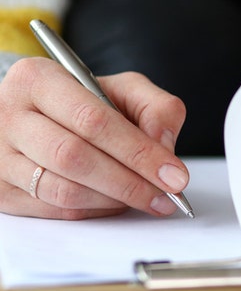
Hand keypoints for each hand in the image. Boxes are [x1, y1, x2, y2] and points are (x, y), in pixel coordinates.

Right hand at [0, 58, 188, 218]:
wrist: (38, 116)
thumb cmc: (86, 102)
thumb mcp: (124, 89)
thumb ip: (156, 107)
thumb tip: (163, 147)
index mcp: (38, 80)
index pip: (93, 120)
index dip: (139, 152)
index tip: (173, 175)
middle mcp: (10, 116)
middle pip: (75, 158)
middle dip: (129, 182)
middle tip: (166, 196)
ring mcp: (0, 155)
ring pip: (63, 190)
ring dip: (113, 200)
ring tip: (146, 199)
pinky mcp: (0, 189)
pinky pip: (54, 210)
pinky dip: (94, 210)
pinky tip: (116, 202)